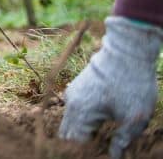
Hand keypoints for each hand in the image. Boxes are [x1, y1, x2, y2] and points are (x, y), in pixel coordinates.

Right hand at [59, 16, 161, 157]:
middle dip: (78, 147)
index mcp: (81, 112)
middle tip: (95, 151)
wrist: (127, 51)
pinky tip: (95, 128)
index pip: (75, 144)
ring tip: (96, 144)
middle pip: (67, 135)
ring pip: (68, 123)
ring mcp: (72, 94)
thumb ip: (122, 141)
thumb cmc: (132, 83)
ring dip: (79, 135)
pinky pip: (73, 112)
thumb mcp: (134, 118)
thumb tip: (114, 156)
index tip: (100, 155)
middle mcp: (71, 103)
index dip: (86, 153)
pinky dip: (80, 123)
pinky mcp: (78, 88)